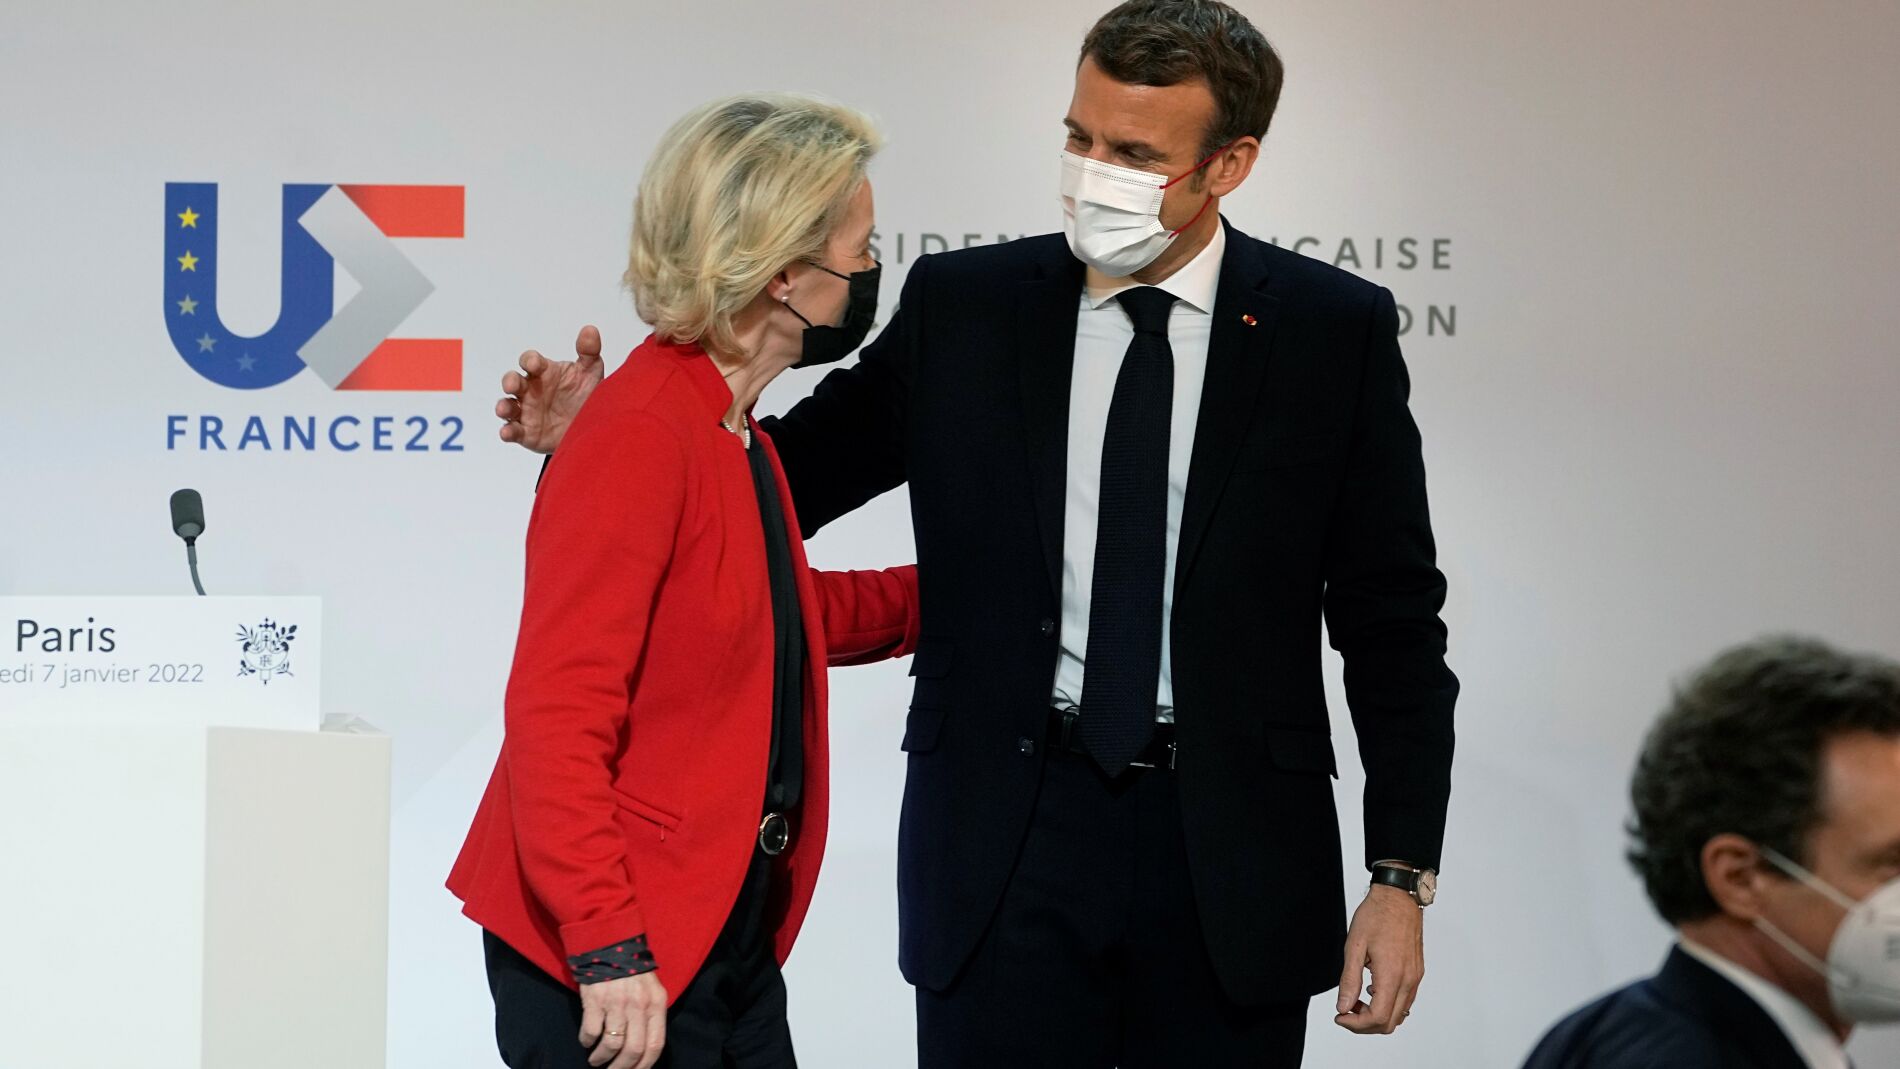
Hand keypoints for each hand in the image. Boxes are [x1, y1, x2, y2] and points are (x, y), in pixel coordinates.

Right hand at [497, 325, 605, 452]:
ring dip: (503, 406)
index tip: (534, 364)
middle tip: (513, 385)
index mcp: (543, 372)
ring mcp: (526, 411)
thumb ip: (589, 352)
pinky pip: (512, 430)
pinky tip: (507, 432)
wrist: (590, 426)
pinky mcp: (526, 432)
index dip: (529, 361)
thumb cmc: (584, 395)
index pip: (530, 361)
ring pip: (507, 406)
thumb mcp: (590, 372)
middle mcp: (530, 390)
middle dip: (509, 381)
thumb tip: (590, 330)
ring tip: (504, 409)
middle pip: (512, 381)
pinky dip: (507, 431)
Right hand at [579, 970, 667, 1068]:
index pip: (655, 1045)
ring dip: (601, 1058)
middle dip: (621, 1068)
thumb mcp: (651, 990)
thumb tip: (644, 1049)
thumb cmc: (631, 971)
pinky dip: (587, 1041)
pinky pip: (591, 1032)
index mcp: (656, 1004)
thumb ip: (650, 1015)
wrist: (610, 943)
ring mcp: (616, 1003)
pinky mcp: (595, 1000)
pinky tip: (586, 1041)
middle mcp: (638, 1005)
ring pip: (611, 1045)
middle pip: (633, 1050)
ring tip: (596, 1060)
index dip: (644, 1065)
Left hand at [1334, 883, 1424, 1034]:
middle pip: (1390, 1023)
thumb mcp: (1354, 947)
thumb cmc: (1376, 916)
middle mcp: (1408, 980)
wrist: (1399, 897)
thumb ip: (1349, 980)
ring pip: (1400, 1015)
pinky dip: (1388, 1004)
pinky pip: (1405, 1001)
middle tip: (1346, 1010)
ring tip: (1357, 999)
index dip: (1356, 1025)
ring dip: (1377, 1015)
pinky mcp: (1417, 973)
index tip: (1340, 1016)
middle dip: (1365, 1024)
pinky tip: (1372, 989)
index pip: (1378, 1018)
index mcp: (1392, 975)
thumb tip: (1344, 1006)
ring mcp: (1415, 977)